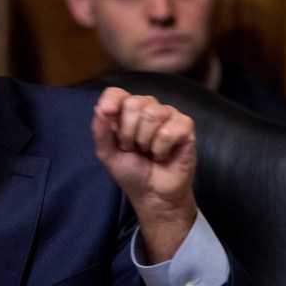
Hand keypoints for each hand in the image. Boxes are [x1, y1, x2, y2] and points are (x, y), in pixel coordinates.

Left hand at [92, 87, 197, 262]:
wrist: (152, 193)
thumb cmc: (130, 170)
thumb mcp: (107, 153)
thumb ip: (100, 130)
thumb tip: (101, 108)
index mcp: (126, 110)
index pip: (117, 92)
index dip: (111, 100)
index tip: (108, 113)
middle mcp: (147, 107)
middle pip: (133, 103)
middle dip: (127, 132)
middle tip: (132, 147)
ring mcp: (168, 115)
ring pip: (152, 114)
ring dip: (144, 141)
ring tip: (147, 151)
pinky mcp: (185, 127)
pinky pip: (168, 131)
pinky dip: (160, 149)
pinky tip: (162, 155)